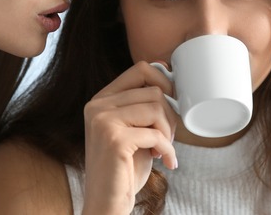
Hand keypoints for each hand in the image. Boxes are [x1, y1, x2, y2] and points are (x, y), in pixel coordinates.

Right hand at [82, 62, 177, 214]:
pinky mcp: (114, 139)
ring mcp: (103, 121)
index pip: (140, 69)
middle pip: (153, 91)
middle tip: (168, 139)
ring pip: (156, 108)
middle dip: (170, 116)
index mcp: (101, 100)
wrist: (107, 203)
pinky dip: (167, 149)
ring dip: (169, 132)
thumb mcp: (133, 130)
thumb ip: (142, 105)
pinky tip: (166, 162)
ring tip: (164, 150)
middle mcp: (97, 106)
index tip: (172, 105)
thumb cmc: (125, 169)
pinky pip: (156, 134)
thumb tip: (168, 74)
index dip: (164, 82)